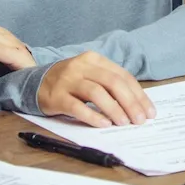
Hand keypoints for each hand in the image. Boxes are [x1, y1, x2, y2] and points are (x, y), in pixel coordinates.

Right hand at [38, 51, 156, 128]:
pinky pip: (77, 106)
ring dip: (114, 109)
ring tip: (123, 123)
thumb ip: (110, 85)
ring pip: (96, 93)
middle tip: (139, 120)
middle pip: (112, 82)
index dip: (138, 95)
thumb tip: (137, 106)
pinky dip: (92, 116)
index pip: (122, 76)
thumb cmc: (70, 82)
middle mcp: (81, 66)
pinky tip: (103, 124)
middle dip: (130, 103)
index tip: (149, 112)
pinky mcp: (56, 96)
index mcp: (94, 59)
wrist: (35, 83)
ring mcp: (68, 80)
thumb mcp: (90, 76)